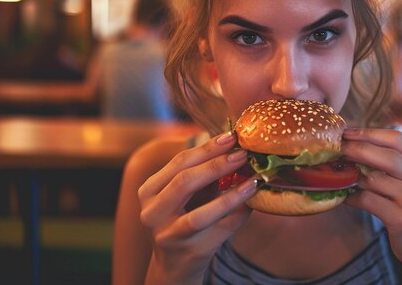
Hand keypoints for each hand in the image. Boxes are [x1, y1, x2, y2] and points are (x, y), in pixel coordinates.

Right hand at [137, 132, 257, 283]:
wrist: (176, 265)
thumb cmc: (185, 218)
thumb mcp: (187, 194)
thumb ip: (204, 172)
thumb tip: (236, 145)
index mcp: (149, 190)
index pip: (179, 162)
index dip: (207, 147)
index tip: (232, 136)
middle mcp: (152, 212)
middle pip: (185, 181)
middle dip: (217, 165)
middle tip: (243, 154)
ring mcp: (168, 235)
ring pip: (200, 214)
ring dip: (231, 195)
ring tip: (252, 181)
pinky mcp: (189, 253)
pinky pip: (218, 232)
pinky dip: (237, 216)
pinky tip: (251, 203)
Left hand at [341, 128, 401, 283]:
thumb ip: (397, 163)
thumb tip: (358, 142)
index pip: (397, 140)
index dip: (369, 133)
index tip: (347, 132)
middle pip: (387, 156)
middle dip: (357, 148)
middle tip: (337, 148)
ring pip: (375, 179)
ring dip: (352, 175)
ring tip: (338, 172)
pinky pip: (368, 200)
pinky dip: (352, 197)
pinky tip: (344, 197)